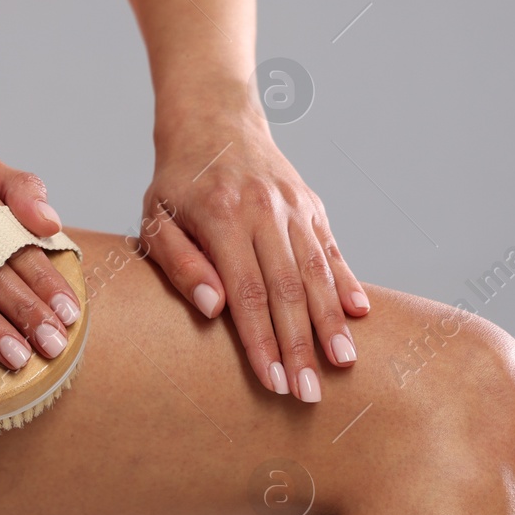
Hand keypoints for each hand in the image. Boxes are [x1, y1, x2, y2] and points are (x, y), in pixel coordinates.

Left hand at [141, 116, 369, 402]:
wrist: (213, 119)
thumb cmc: (177, 182)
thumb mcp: (156, 218)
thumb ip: (179, 263)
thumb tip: (212, 309)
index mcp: (222, 216)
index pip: (247, 292)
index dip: (262, 341)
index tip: (273, 383)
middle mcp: (263, 209)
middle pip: (288, 289)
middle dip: (300, 347)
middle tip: (309, 395)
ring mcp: (293, 206)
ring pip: (316, 271)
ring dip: (330, 322)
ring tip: (343, 364)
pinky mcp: (312, 205)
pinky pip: (331, 249)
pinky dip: (347, 282)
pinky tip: (358, 315)